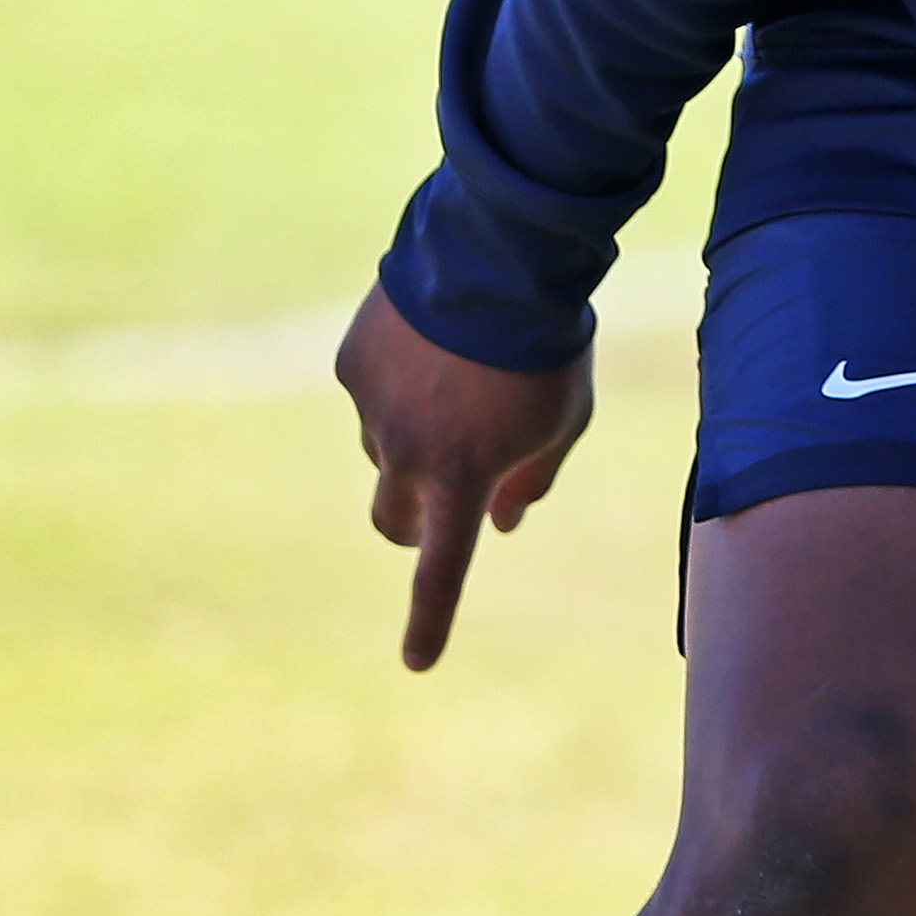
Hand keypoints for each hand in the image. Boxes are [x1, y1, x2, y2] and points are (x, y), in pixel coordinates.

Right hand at [338, 283, 592, 672]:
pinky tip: (430, 343)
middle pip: (391, 520)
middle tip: (441, 491)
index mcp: (462, 479)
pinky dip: (395, 382)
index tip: (417, 662)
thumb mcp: (563, 420)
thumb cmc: (548, 344)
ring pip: (383, 450)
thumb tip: (503, 521)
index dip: (429, 620)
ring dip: (410, 439)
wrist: (499, 253)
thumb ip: (532, 478)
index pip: (441, 570)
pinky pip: (370, 392)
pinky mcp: (352, 365)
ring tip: (457, 381)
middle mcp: (406, 455)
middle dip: (413, 520)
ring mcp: (372, 410)